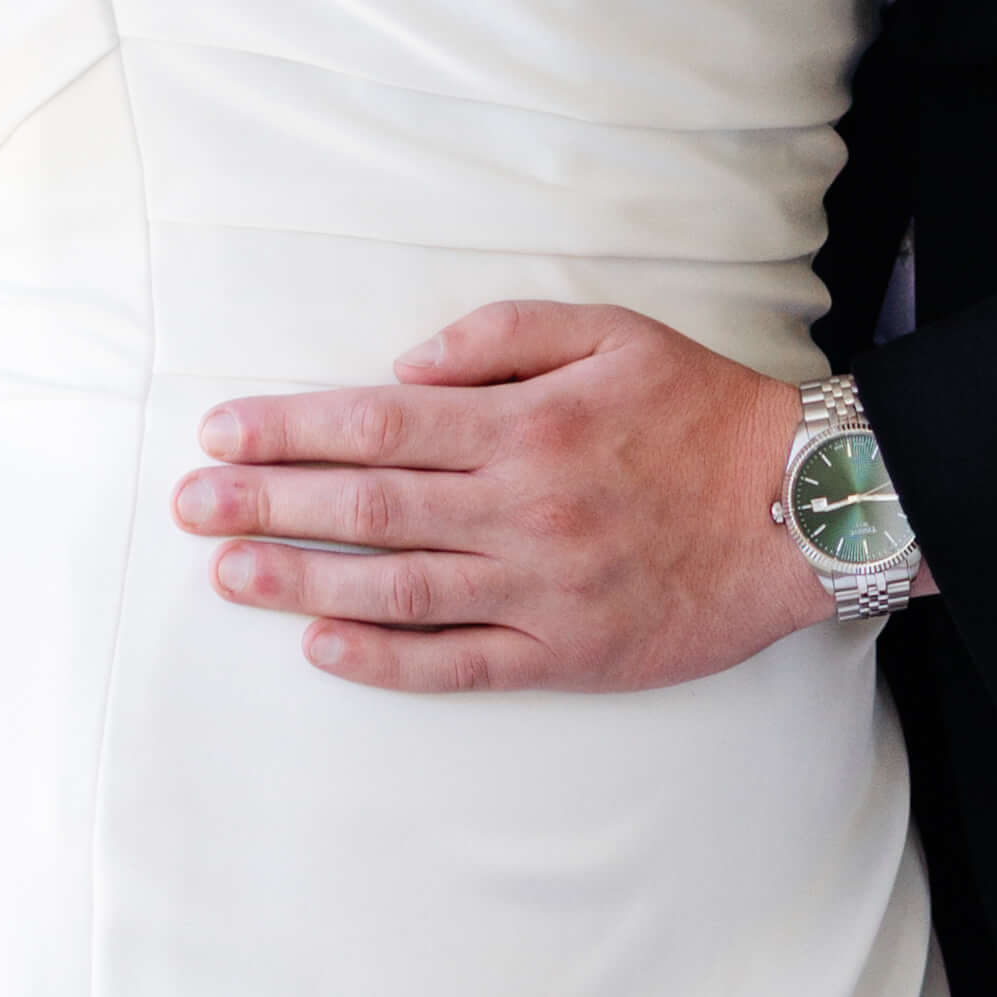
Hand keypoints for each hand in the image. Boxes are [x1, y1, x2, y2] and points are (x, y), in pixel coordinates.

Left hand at [172, 308, 837, 693]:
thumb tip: (401, 369)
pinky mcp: (569, 654)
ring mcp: (541, 589)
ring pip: (398, 590)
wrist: (807, 507)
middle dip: (265, 506)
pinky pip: (459, 665)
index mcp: (525, 426)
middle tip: (189, 508)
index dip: (287, 430)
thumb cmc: (703, 411)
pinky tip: (322, 649)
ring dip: (303, 584)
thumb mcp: (611, 331)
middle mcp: (522, 508)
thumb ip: (500, 336)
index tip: (217, 434)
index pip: (377, 424)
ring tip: (228, 575)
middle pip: (368, 506)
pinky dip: (385, 660)